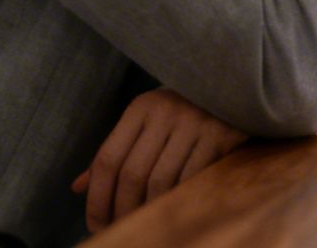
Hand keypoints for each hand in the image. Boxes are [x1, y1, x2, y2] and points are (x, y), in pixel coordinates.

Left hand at [72, 87, 246, 233]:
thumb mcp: (147, 122)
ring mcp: (196, 122)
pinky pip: (192, 178)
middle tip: (120, 228)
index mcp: (142, 107)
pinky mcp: (222, 135)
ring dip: (149, 209)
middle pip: (132, 174)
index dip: (97, 197)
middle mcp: (166, 111)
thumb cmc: (184, 112)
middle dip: (122, 209)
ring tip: (144, 223)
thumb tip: (78, 187)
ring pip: (161, 181)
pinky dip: (178, 199)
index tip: (95, 223)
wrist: (237, 88)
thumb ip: (116, 151)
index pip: (108, 159)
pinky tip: (171, 208)